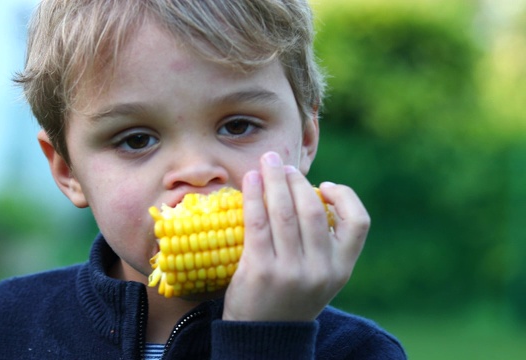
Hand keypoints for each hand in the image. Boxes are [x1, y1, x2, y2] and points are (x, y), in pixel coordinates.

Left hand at [222, 152, 368, 321]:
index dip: (344, 197)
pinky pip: (258, 221)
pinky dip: (253, 195)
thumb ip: (321, 244)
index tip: (324, 186)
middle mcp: (321, 270)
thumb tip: (306, 193)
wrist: (263, 337)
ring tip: (266, 163)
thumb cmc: (289, 298)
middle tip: (283, 165)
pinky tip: (249, 180)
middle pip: (313, 209)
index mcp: (341, 269)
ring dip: (274, 180)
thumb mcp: (319, 278)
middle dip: (297, 180)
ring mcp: (291, 271)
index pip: (359, 223)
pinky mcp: (261, 270)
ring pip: (285, 211)